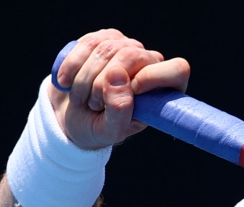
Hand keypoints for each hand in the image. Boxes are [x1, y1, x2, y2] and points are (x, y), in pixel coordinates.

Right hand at [48, 29, 190, 149]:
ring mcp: (128, 48)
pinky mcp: (104, 39)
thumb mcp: (110, 131)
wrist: (70, 115)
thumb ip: (120, 111)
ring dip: (86, 79)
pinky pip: (88, 42)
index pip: (177, 70)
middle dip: (104, 84)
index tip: (131, 91)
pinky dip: (73, 66)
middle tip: (94, 105)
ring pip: (108, 49)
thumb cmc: (98, 126)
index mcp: (163, 90)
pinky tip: (66, 82)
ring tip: (81, 98)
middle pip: (133, 56)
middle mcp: (150, 64)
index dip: (153, 77)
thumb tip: (118, 76)